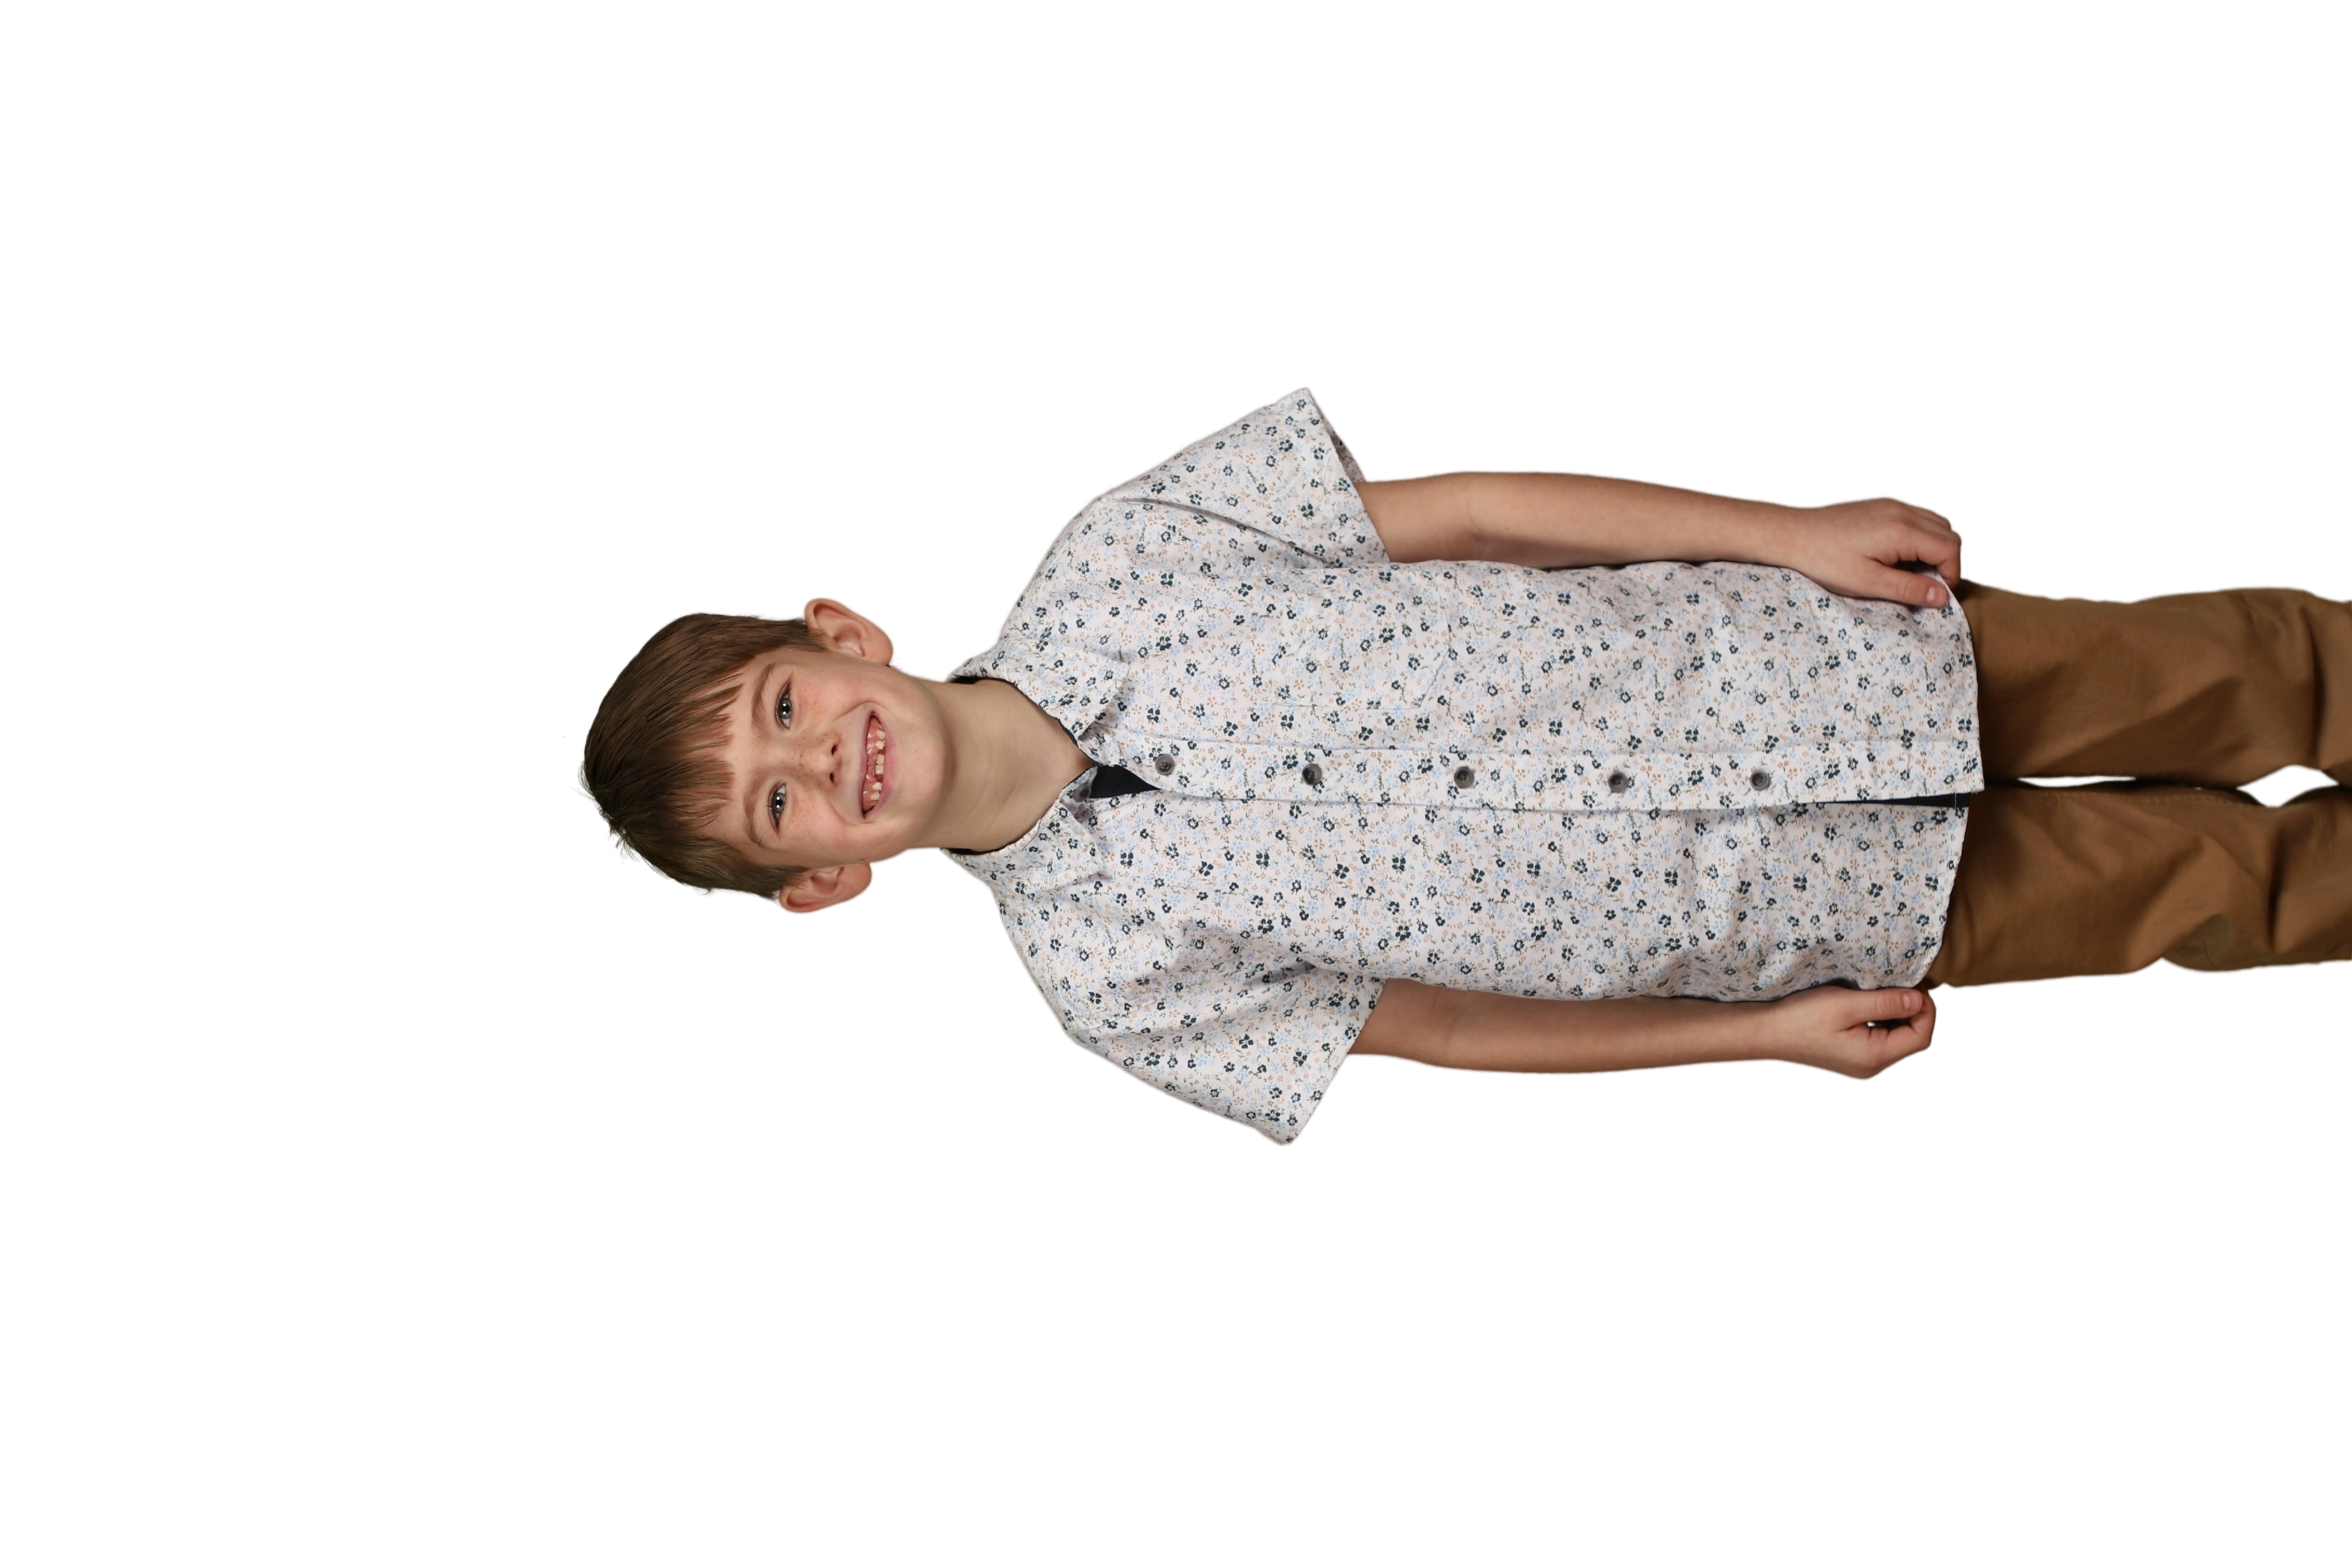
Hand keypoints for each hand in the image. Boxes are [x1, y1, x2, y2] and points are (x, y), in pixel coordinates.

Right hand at [1759, 983, 1939, 1081]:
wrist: (1765, 1033)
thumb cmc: (1801, 1018)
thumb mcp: (1846, 1004)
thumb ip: (1885, 1003)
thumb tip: (1918, 1000)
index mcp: (1874, 1057)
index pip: (1920, 1036)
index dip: (1925, 1009)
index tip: (1915, 985)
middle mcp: (1871, 1067)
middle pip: (1910, 1039)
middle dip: (1913, 1012)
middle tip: (1903, 984)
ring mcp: (1860, 1064)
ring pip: (1895, 1039)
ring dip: (1897, 1015)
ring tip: (1886, 992)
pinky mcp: (1849, 1058)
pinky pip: (1878, 1041)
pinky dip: (1882, 1022)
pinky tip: (1869, 1005)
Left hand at [1771, 496, 1966, 609]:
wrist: (1791, 535)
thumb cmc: (1823, 560)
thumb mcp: (1867, 582)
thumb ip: (1908, 588)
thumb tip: (1943, 597)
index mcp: (1902, 529)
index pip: (1950, 548)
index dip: (1952, 574)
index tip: (1937, 594)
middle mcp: (1902, 510)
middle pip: (1949, 532)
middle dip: (1947, 560)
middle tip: (1927, 584)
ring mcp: (1892, 504)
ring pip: (1936, 521)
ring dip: (1935, 546)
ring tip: (1912, 571)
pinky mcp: (1881, 504)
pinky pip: (1917, 516)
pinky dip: (1920, 535)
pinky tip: (1899, 555)